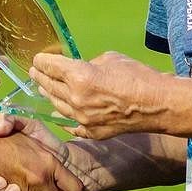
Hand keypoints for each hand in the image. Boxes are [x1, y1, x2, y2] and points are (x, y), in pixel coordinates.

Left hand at [31, 51, 170, 138]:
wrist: (157, 104)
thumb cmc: (137, 75)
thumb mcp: (110, 59)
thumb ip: (90, 64)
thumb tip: (82, 69)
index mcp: (80, 76)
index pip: (52, 67)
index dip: (42, 61)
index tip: (37, 59)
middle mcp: (76, 99)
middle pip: (51, 86)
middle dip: (41, 77)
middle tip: (34, 72)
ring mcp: (83, 119)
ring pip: (57, 106)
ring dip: (48, 95)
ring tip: (42, 88)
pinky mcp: (92, 132)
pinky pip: (71, 125)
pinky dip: (63, 117)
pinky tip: (58, 114)